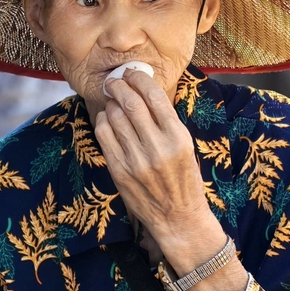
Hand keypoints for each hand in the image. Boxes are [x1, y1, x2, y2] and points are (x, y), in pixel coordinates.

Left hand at [94, 69, 225, 275]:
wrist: (178, 217)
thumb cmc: (184, 179)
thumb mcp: (186, 146)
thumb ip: (166, 122)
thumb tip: (145, 92)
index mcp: (178, 137)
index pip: (154, 97)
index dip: (139, 79)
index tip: (132, 73)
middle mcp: (157, 148)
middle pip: (131, 104)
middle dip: (119, 86)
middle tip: (115, 81)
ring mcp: (136, 161)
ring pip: (115, 118)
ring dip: (111, 103)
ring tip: (112, 100)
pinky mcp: (119, 171)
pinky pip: (104, 137)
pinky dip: (103, 121)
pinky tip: (107, 118)